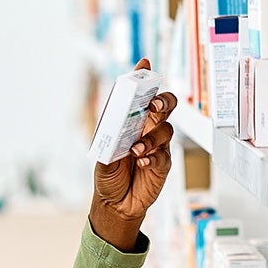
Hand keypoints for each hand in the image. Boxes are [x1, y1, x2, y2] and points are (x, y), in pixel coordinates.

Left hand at [91, 58, 176, 251]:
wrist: (115, 204)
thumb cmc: (108, 175)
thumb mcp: (102, 156)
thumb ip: (110, 139)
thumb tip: (116, 125)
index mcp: (130, 121)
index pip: (139, 95)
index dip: (143, 77)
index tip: (145, 63)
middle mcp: (146, 129)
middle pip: (165, 105)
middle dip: (162, 101)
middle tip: (153, 106)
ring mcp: (157, 146)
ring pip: (166, 130)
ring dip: (150, 138)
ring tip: (135, 151)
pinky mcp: (163, 164)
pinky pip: (163, 154)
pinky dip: (153, 156)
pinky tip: (142, 162)